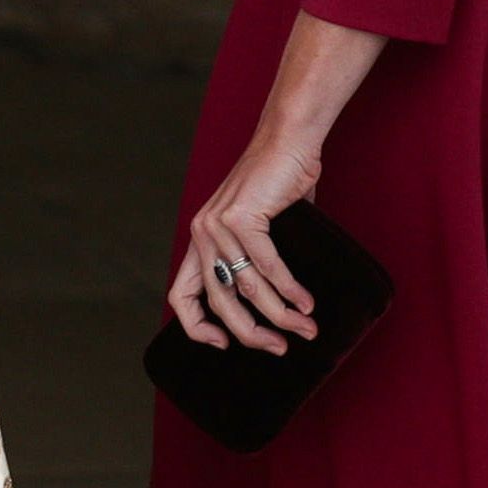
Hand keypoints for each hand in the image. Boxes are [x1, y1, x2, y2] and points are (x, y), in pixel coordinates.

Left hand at [170, 123, 323, 356]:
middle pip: (219, 303)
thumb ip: (253, 261)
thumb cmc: (279, 185)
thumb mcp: (258, 228)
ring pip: (247, 288)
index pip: (181, 297)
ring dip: (281, 315)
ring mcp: (217, 225)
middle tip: (280, 346)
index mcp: (200, 241)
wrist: (287, 140)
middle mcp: (201, 234)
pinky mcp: (240, 217)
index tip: (224, 344)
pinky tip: (306, 302)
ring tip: (306, 328)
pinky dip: (290, 289)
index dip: (196, 328)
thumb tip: (274, 304)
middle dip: (251, 333)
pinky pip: (267, 266)